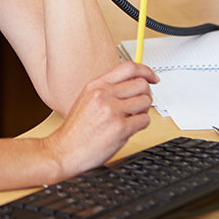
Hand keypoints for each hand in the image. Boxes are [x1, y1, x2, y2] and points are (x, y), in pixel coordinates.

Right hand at [44, 62, 158, 179]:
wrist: (66, 150)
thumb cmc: (77, 129)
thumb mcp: (87, 99)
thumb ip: (108, 88)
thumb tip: (132, 84)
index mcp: (96, 85)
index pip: (128, 68)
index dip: (145, 71)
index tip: (152, 77)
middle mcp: (104, 94)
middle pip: (141, 84)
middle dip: (146, 94)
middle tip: (141, 103)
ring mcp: (112, 110)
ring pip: (146, 101)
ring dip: (143, 110)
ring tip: (132, 118)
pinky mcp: (120, 128)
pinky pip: (145, 120)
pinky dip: (141, 125)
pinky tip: (129, 128)